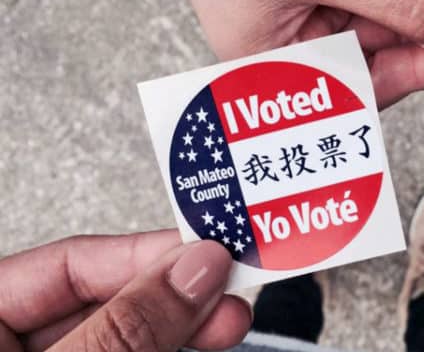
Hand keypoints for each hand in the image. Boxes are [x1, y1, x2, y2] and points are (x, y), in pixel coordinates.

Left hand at [0, 231, 250, 350]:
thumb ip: (124, 327)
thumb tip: (191, 270)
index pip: (68, 263)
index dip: (147, 253)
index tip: (210, 253)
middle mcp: (9, 346)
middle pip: (104, 299)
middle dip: (175, 296)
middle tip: (230, 294)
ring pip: (123, 336)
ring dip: (180, 326)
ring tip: (226, 322)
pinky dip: (165, 351)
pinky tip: (195, 342)